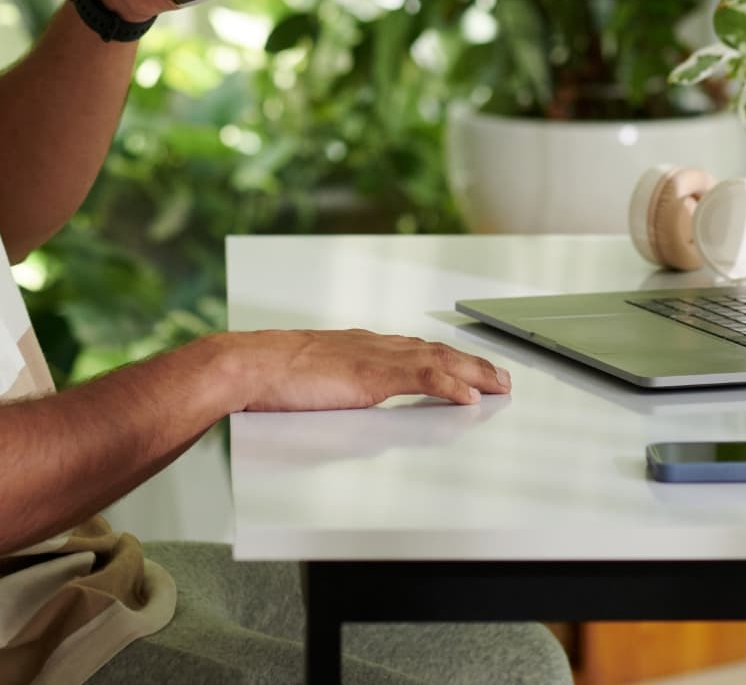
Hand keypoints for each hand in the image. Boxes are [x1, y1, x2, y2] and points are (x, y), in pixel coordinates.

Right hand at [221, 329, 512, 410]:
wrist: (246, 366)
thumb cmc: (263, 375)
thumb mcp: (306, 378)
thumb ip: (328, 385)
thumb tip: (334, 401)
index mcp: (356, 345)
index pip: (413, 348)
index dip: (445, 359)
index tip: (465, 368)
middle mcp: (370, 345)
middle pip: (434, 350)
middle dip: (470, 364)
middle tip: (499, 377)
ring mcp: (372, 358)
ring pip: (437, 360)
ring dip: (472, 374)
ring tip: (497, 386)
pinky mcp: (370, 376)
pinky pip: (422, 378)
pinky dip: (450, 386)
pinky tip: (468, 397)